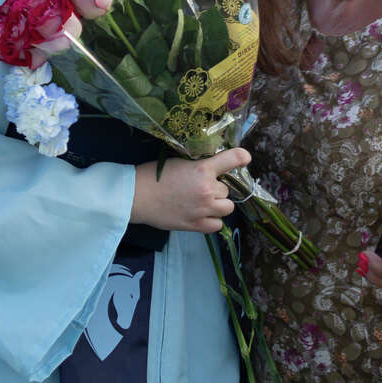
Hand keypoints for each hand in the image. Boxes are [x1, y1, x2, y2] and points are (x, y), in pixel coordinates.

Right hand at [131, 147, 250, 232]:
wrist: (136, 196)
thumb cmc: (153, 175)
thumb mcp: (179, 162)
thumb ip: (198, 167)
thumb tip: (211, 170)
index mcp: (202, 169)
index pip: (231, 159)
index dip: (241, 157)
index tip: (245, 158)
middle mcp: (207, 189)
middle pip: (226, 189)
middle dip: (217, 187)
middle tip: (200, 187)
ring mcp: (203, 209)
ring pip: (227, 207)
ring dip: (218, 204)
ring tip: (204, 202)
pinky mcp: (196, 225)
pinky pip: (217, 225)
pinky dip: (213, 220)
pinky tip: (202, 215)